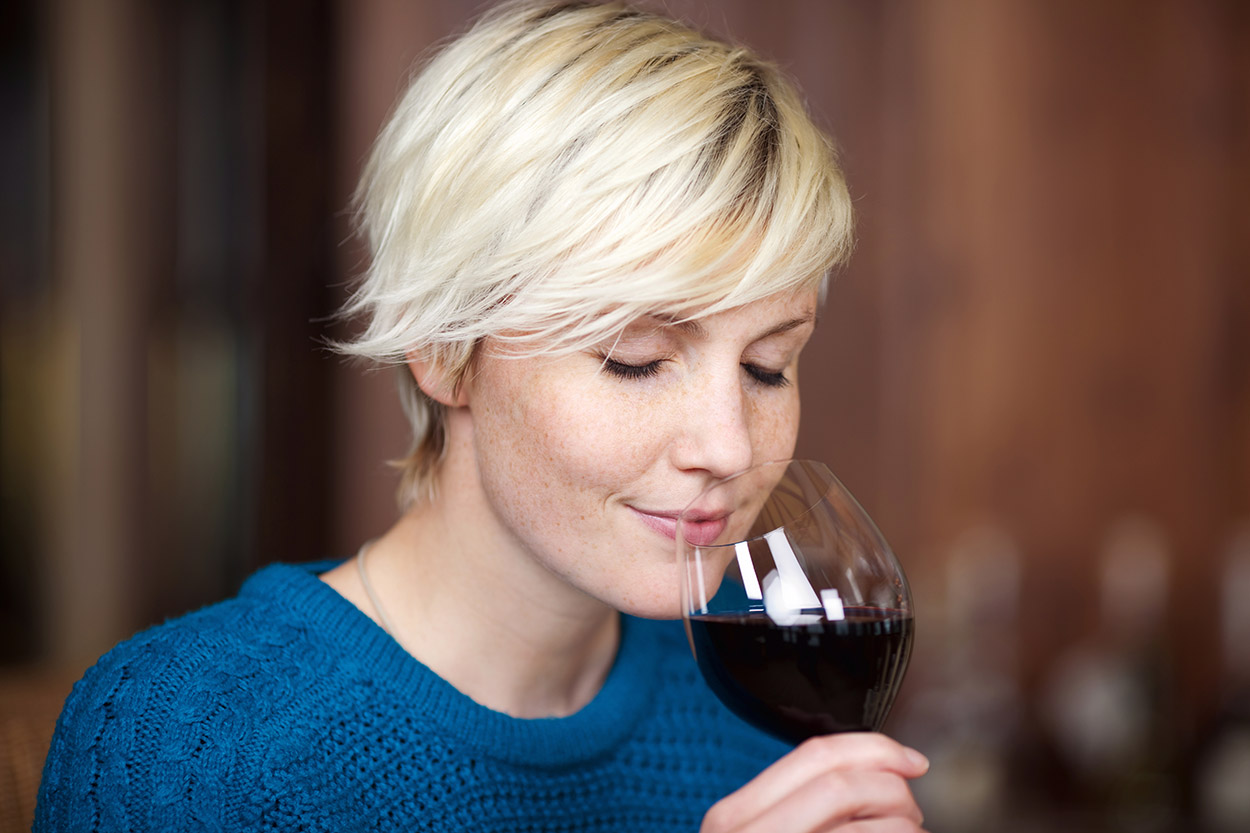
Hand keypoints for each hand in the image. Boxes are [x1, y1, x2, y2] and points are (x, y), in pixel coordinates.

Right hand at [701, 733, 928, 832]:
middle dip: (895, 791)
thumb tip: (871, 778)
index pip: (814, 756)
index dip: (875, 749)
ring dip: (907, 830)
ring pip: (872, 828)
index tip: (912, 761)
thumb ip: (794, 808)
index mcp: (733, 817)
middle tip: (912, 816)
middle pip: (843, 785)